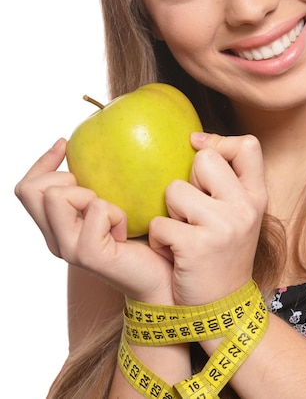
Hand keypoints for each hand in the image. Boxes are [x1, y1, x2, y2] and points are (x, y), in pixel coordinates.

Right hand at [15, 139, 173, 302]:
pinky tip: (126, 232)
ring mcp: (69, 248)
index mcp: (56, 227)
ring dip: (90, 195)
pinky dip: (117, 213)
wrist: (161, 279)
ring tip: (111, 215)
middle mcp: (56, 239)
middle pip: (33, 189)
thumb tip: (90, 143)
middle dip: (65, 179)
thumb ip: (95, 187)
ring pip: (57, 195)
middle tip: (95, 196)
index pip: (26, 189)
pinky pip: (97, 209)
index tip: (65, 144)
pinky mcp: (87, 254)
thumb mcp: (112, 205)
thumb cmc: (143, 240)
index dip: (41, 162)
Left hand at [148, 132, 267, 305]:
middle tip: (193, 211)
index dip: (219, 142)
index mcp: (256, 197)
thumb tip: (195, 141)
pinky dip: (158, 240)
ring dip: (170, 214)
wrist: (223, 310)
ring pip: (174, 190)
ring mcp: (223, 227)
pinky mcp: (196, 246)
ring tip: (183, 234)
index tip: (198, 151)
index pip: (247, 145)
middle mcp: (244, 208)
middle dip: (189, 181)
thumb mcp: (238, 215)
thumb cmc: (222, 255)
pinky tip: (173, 255)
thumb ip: (225, 181)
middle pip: (204, 159)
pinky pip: (159, 224)